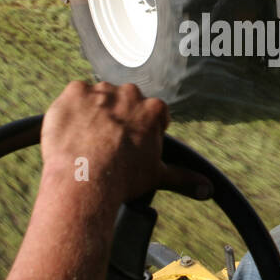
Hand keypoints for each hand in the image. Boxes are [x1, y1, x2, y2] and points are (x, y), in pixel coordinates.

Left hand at [40, 81, 211, 205]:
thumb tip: (208, 189)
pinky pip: (73, 95)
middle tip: (107, 143)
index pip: (151, 113)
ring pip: (98, 98)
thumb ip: (184, 178)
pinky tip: (71, 131)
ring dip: (93, 112)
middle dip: (117, 118)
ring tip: (85, 140)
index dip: (140, 130)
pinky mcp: (74, 92)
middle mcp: (129, 93)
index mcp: (153, 109)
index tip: (131, 144)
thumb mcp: (158, 176)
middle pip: (124, 101)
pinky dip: (72, 110)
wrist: (84, 179)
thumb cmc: (123, 179)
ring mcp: (100, 90)